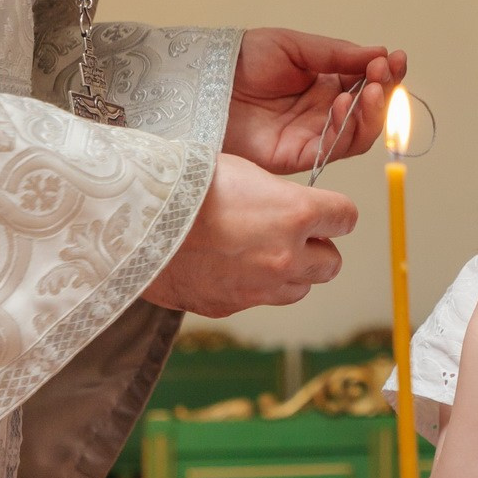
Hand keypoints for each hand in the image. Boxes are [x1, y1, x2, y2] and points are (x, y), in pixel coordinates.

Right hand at [143, 155, 357, 316]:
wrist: (131, 221)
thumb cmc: (182, 185)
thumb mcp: (243, 171)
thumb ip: (278, 195)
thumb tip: (288, 206)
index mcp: (295, 214)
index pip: (346, 218)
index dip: (336, 213)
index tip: (327, 211)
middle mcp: (286, 256)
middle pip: (332, 263)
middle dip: (317, 248)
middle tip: (292, 234)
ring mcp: (259, 288)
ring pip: (300, 289)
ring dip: (290, 273)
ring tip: (259, 252)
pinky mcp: (231, 306)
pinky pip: (259, 300)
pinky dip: (253, 286)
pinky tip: (227, 266)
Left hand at [222, 29, 406, 174]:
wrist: (204, 81)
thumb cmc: (240, 59)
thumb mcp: (294, 46)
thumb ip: (336, 54)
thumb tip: (379, 53)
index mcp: (324, 83)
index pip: (367, 83)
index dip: (385, 73)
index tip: (395, 58)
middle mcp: (322, 112)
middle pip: (368, 112)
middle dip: (384, 92)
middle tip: (385, 73)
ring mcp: (311, 135)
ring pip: (358, 135)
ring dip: (371, 112)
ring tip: (373, 88)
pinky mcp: (296, 156)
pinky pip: (332, 150)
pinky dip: (345, 130)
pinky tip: (345, 103)